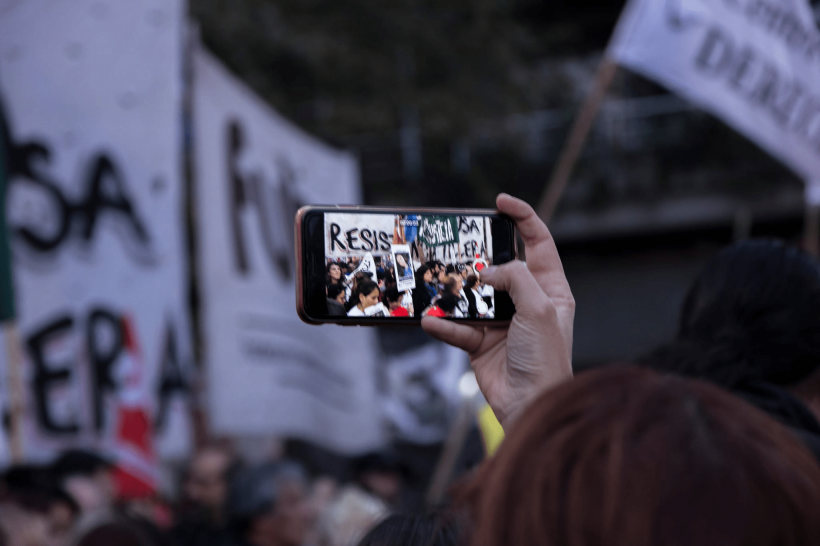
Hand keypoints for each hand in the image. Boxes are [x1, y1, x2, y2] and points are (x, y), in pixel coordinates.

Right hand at [421, 194, 574, 428]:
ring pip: (474, 296)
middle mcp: (527, 303)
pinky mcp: (481, 343)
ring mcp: (502, 323)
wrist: (530, 405)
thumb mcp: (539, 309)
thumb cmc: (546, 359)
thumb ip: (515, 279)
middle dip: (480, 258)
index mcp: (551, 291)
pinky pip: (458, 327)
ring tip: (439, 282)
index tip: (501, 202)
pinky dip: (444, 325)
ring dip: (456, 292)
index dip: (523, 218)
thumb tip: (488, 271)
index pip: (539, 244)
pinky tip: (430, 320)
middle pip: (500, 268)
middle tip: (461, 247)